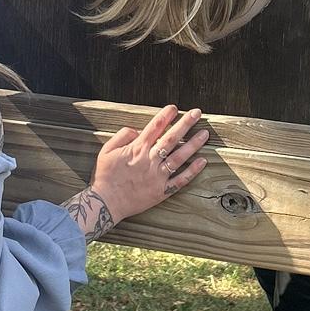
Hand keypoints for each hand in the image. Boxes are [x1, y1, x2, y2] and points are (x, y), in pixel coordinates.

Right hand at [92, 105, 208, 222]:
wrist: (105, 203)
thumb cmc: (105, 176)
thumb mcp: (107, 150)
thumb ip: (122, 136)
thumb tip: (138, 130)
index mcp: (137, 149)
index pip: (155, 127)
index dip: (166, 115)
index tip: (174, 108)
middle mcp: (150, 160)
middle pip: (171, 138)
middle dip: (185, 124)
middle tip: (197, 113)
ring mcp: (157, 176)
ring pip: (179, 157)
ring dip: (193, 145)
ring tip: (205, 134)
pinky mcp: (161, 191)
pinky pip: (180, 180)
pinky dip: (192, 171)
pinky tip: (202, 161)